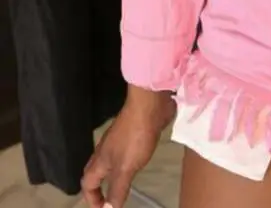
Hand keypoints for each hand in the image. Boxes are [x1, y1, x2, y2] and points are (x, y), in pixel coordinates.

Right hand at [81, 88, 175, 207]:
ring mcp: (120, 139)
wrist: (150, 105)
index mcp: (100, 160)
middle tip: (110, 199)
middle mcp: (106, 149)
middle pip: (97, 172)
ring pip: (112, 161)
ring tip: (125, 184)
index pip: (88, 183)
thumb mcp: (125, 169)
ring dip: (115, 174)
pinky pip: (127, 151)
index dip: (92, 199)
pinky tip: (140, 161)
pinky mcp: (134, 132)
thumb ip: (117, 190)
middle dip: (100, 187)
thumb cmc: (135, 136)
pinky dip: (129, 161)